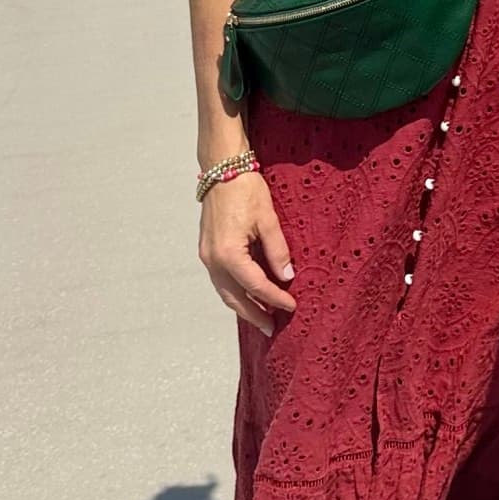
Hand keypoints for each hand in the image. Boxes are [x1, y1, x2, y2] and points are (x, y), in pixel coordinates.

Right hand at [199, 170, 295, 337]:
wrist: (222, 170)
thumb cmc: (246, 190)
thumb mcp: (268, 219)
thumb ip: (278, 251)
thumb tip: (287, 277)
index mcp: (228, 254)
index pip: (256, 286)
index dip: (275, 298)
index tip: (291, 307)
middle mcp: (213, 260)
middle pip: (235, 297)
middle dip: (254, 314)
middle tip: (272, 329)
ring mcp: (207, 256)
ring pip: (225, 291)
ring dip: (243, 306)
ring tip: (261, 317)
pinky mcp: (207, 250)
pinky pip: (220, 280)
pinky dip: (234, 291)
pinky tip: (247, 295)